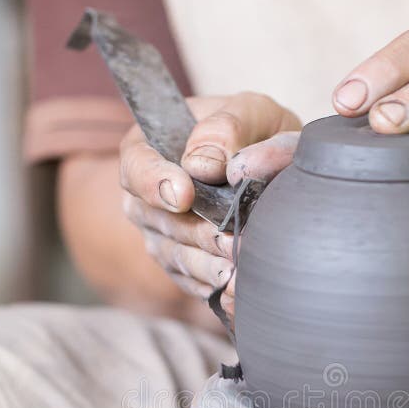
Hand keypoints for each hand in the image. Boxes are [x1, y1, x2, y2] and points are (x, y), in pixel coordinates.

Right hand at [120, 94, 300, 321]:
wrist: (273, 173)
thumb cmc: (255, 135)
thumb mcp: (251, 113)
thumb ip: (228, 127)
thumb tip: (203, 164)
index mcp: (149, 148)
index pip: (135, 166)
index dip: (154, 182)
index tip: (183, 195)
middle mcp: (146, 198)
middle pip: (160, 220)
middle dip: (197, 233)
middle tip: (230, 241)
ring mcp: (162, 236)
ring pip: (176, 257)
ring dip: (208, 267)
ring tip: (238, 274)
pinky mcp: (183, 268)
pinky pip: (192, 283)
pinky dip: (216, 290)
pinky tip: (239, 294)